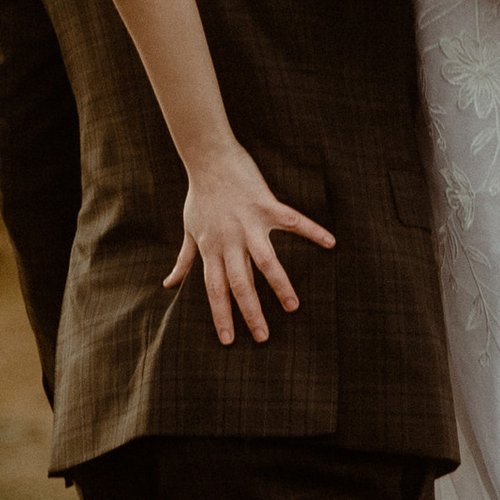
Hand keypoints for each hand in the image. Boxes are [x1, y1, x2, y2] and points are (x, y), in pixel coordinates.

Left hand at [165, 142, 333, 346]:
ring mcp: (249, 224)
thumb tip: (168, 284)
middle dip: (251, 312)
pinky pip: (293, 222)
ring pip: (266, 261)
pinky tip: (331, 243)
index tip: (228, 341)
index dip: (221, 315)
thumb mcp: (189, 231)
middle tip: (263, 337)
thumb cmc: (199, 196)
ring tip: (293, 307)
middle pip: (241, 283)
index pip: (215, 290)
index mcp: (211, 249)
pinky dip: (312, 231)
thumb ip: (183, 260)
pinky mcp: (266, 206)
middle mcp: (230, 241)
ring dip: (280, 285)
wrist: (208, 158)